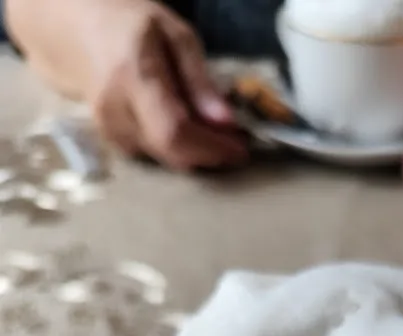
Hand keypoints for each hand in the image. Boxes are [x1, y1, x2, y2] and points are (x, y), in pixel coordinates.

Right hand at [60, 0, 247, 170]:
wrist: (77, 29)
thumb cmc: (130, 23)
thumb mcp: (174, 34)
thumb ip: (200, 80)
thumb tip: (227, 123)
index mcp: (133, 77)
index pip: (175, 131)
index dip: (212, 147)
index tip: (240, 149)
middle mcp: (115, 110)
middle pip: (172, 153)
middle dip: (209, 154)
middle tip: (234, 142)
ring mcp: (109, 129)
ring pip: (166, 160)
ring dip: (195, 153)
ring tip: (213, 133)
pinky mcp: (112, 141)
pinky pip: (154, 156)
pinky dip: (177, 149)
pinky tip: (187, 131)